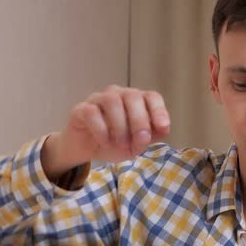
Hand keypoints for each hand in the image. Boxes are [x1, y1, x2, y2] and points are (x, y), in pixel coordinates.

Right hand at [42, 86, 170, 179]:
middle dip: (140, 121)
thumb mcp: (137, 144)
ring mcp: (99, 99)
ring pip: (111, 100)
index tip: (163, 128)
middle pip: (132, 96)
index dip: (159, 111)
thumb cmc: (117, 142)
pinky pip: (91, 111)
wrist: (88, 150)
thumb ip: (150, 137)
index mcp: (137, 101)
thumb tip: (163, 129)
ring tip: (120, 144)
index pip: (152, 97)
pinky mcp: (81, 109)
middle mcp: (119, 94)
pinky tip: (105, 142)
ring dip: (120, 125)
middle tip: (140, 140)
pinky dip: (101, 129)